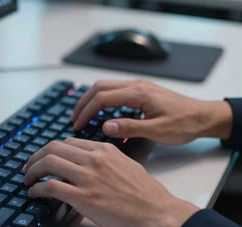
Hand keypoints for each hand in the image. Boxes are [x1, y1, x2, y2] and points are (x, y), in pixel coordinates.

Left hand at [22, 138, 198, 226]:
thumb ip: (105, 159)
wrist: (158, 213)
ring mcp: (88, 177)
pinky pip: (50, 186)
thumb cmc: (145, 193)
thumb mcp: (125, 165)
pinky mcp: (83, 197)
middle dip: (36, 157)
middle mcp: (94, 159)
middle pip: (53, 148)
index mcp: (104, 149)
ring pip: (48, 163)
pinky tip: (34, 193)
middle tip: (29, 166)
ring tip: (27, 179)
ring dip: (32, 170)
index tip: (45, 157)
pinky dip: (37, 188)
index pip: (67, 142)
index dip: (51, 149)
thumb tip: (87, 162)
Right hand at [70, 80, 232, 144]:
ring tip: (82, 115)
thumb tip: (105, 126)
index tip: (77, 124)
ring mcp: (138, 86)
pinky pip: (114, 90)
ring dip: (91, 99)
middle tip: (74, 119)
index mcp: (138, 93)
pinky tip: (99, 111)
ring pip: (106, 86)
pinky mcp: (140, 91)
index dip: (87, 111)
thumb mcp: (158, 130)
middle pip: (100, 87)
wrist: (202, 116)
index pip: (103, 97)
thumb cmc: (184, 123)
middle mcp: (136, 85)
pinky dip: (101, 99)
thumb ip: (130, 127)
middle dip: (83, 102)